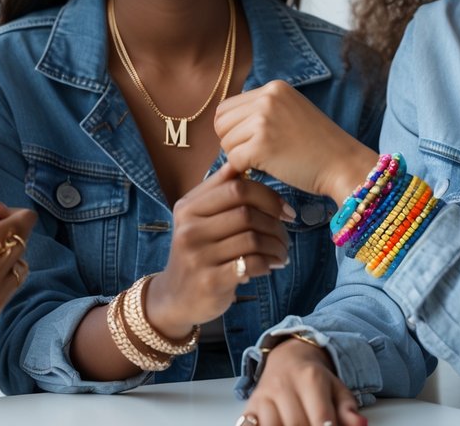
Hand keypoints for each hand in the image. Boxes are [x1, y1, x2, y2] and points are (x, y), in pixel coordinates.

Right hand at [145, 164, 290, 338]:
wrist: (174, 297)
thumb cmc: (197, 252)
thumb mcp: (197, 219)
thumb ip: (218, 192)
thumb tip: (242, 162)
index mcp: (188, 207)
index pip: (235, 187)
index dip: (267, 195)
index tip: (284, 210)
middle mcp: (189, 228)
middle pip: (246, 212)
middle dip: (274, 222)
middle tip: (285, 233)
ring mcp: (198, 255)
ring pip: (252, 239)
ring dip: (276, 246)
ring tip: (281, 252)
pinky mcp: (210, 281)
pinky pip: (251, 264)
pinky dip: (268, 263)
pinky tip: (271, 266)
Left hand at [214, 80, 377, 203]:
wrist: (343, 164)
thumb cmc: (318, 145)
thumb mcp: (291, 111)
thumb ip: (262, 109)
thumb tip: (224, 120)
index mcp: (273, 88)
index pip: (227, 107)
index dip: (233, 128)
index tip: (249, 142)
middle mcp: (267, 98)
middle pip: (221, 123)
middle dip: (232, 141)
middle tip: (253, 154)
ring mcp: (263, 121)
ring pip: (225, 142)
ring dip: (239, 156)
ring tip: (264, 161)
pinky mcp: (261, 146)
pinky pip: (233, 161)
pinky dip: (244, 171)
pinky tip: (264, 170)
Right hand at [242, 338, 366, 425]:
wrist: (287, 358)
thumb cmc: (315, 379)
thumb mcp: (337, 390)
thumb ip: (348, 410)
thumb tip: (360, 424)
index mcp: (310, 378)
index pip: (320, 417)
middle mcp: (284, 385)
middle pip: (297, 424)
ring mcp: (264, 396)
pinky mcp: (250, 406)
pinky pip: (249, 424)